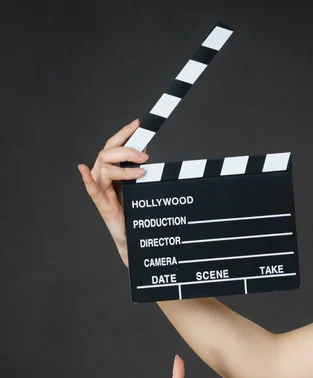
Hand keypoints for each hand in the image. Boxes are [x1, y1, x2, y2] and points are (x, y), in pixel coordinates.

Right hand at [77, 118, 148, 266]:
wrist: (132, 235)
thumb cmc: (132, 210)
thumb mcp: (137, 185)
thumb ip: (137, 168)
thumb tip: (144, 149)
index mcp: (109, 170)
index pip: (114, 146)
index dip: (124, 134)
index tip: (138, 124)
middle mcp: (101, 176)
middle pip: (107, 153)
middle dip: (127, 150)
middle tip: (145, 156)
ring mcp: (100, 190)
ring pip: (104, 167)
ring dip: (123, 167)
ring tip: (141, 171)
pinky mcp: (102, 205)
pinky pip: (92, 190)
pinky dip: (87, 179)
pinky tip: (83, 169)